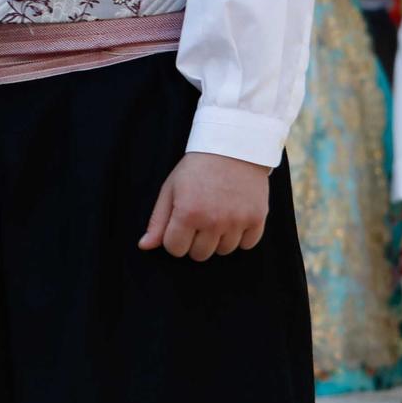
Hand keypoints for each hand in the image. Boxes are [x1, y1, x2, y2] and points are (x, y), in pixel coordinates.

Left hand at [139, 152, 270, 259]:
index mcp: (188, 213)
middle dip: (195, 241)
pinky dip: (240, 236)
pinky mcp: (257, 219)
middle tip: (198, 219)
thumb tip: (145, 246)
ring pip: (223, 251)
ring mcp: (237, 221)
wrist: (232, 147)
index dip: (174, 239)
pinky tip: (234, 217)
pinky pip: (246, 245)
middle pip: (200, 255)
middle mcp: (213, 221)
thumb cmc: (196, 169)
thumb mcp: (170, 189)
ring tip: (216, 215)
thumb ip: (158, 220)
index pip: (175, 249)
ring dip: (218, 239)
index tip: (179, 224)